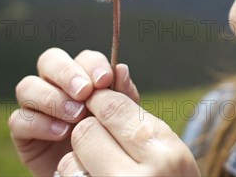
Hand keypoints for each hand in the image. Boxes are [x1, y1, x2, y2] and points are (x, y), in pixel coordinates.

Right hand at [8, 48, 139, 176]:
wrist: (94, 172)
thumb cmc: (110, 141)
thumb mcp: (121, 119)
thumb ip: (121, 95)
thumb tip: (121, 68)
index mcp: (84, 76)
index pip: (83, 57)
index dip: (92, 64)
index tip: (105, 80)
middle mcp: (56, 84)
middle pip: (49, 60)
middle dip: (67, 73)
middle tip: (84, 92)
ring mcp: (36, 106)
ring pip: (28, 86)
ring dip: (52, 98)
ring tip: (76, 116)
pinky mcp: (22, 131)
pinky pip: (18, 119)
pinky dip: (40, 123)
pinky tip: (61, 133)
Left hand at [58, 89, 200, 176]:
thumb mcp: (166, 147)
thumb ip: (138, 114)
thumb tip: (115, 69)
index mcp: (164, 152)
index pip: (113, 107)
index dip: (101, 100)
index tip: (99, 101)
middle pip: (86, 130)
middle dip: (88, 130)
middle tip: (102, 141)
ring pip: (69, 161)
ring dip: (79, 163)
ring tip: (102, 172)